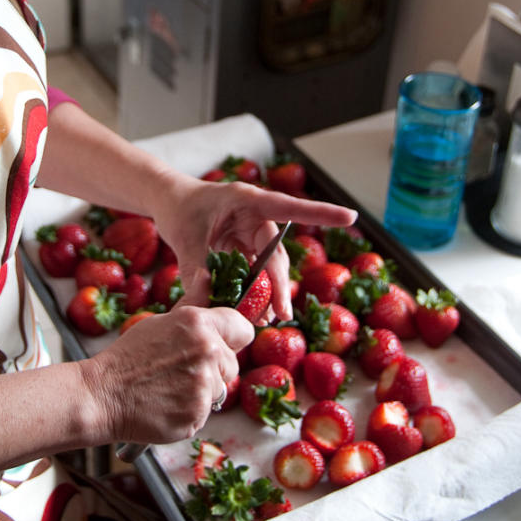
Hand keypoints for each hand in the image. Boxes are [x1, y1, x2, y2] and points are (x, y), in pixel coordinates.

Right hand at [84, 304, 251, 445]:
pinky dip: (190, 412)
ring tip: (171, 387)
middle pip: (233, 363)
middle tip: (181, 369)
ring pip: (220, 390)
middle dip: (214, 368)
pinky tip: (168, 404)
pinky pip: (206, 413)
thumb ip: (193, 301)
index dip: (233, 337)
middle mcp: (207, 352)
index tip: (222, 344)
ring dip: (202, 392)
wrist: (103, 394)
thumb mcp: (161, 320)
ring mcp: (203, 387)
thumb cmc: (130, 356)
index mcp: (199, 324)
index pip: (243, 329)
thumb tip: (207, 275)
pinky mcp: (197, 416)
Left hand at [150, 175, 356, 321]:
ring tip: (267, 319)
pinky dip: (255, 293)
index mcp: (248, 202)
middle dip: (280, 284)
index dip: (321, 213)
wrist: (169, 202)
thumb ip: (197, 269)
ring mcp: (252, 234)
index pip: (289, 207)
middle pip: (276, 253)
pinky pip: (257, 273)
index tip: (350, 217)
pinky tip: (254, 313)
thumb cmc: (180, 209)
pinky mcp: (246, 248)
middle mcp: (256, 217)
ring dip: (268, 293)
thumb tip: (205, 304)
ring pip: (269, 267)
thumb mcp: (186, 238)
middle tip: (282, 312)